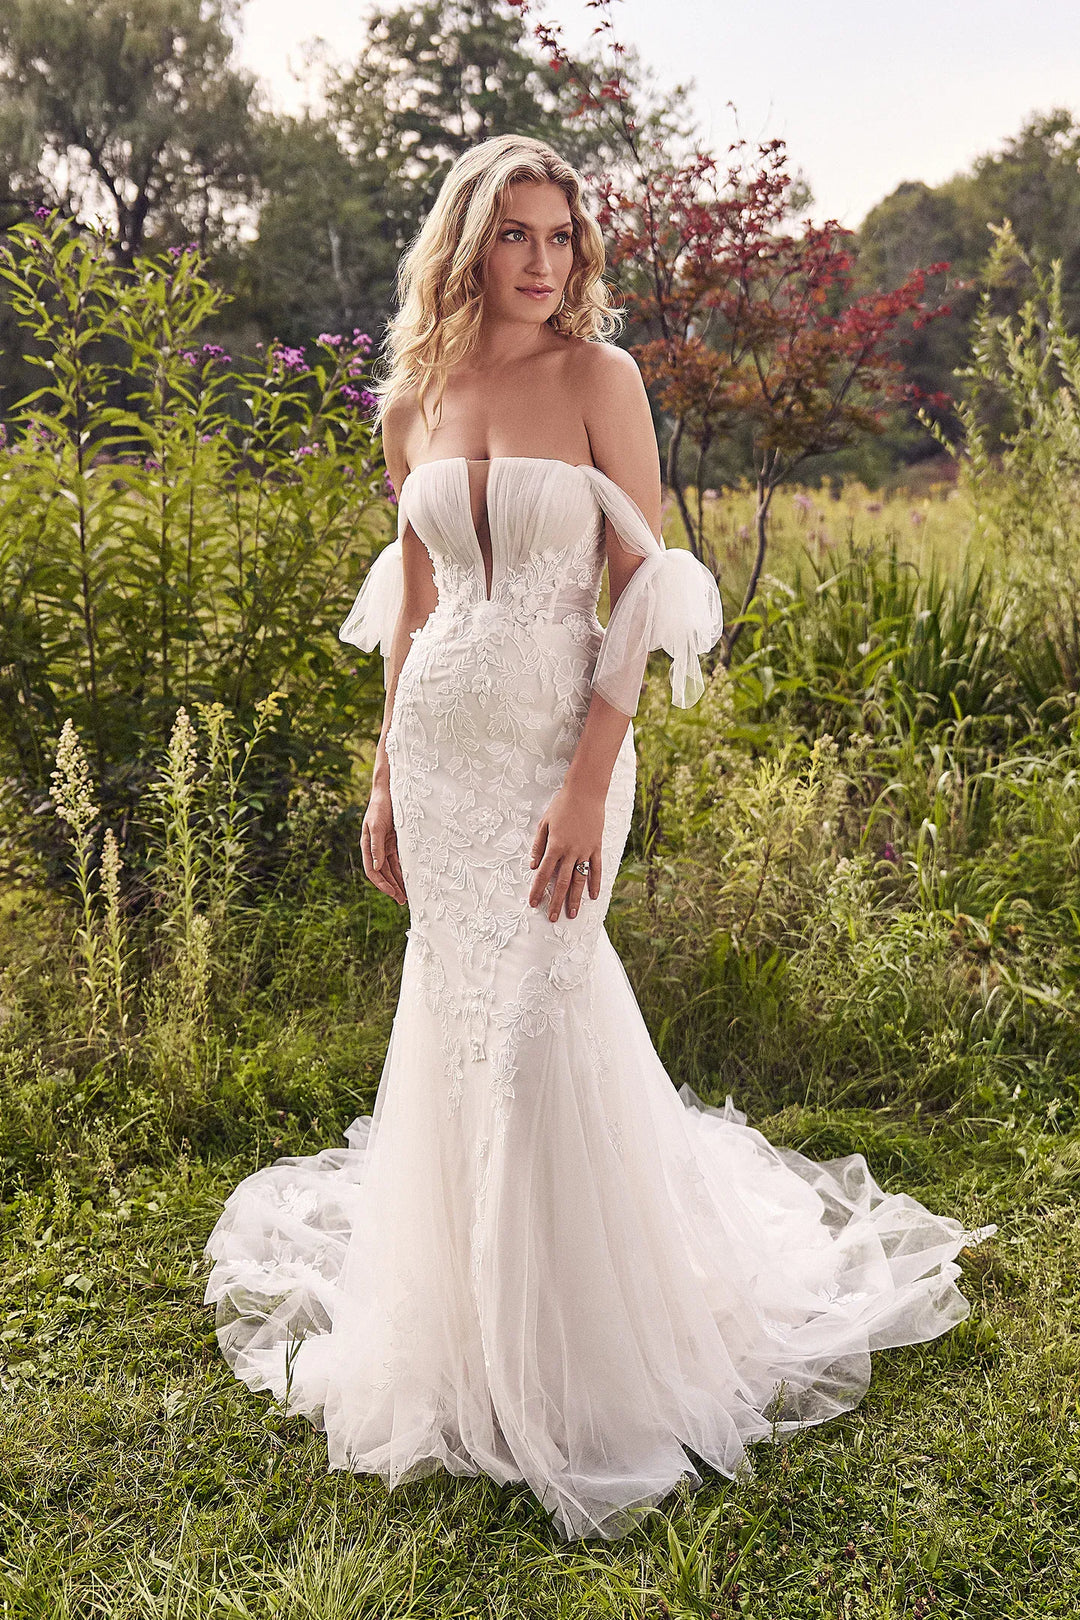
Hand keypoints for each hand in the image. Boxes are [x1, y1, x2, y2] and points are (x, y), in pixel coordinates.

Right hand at [361, 780, 406, 904]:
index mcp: (367, 846)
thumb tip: (376, 867)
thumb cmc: (380, 806)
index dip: (381, 883)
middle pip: (383, 873)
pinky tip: (411, 879)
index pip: (372, 871)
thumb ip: (376, 846)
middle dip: (392, 887)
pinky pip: (399, 860)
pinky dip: (403, 870)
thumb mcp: (377, 825)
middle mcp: (375, 848)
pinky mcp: (395, 842)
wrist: (389, 791)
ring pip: (391, 869)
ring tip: (407, 895)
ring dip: (398, 882)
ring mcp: (385, 845)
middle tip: (402, 901)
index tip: (392, 893)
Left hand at [528, 783, 603, 921]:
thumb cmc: (561, 805)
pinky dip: (595, 883)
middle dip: (556, 901)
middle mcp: (570, 852)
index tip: (533, 903)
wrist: (585, 792)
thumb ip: (538, 845)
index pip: (543, 874)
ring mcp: (585, 851)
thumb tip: (533, 865)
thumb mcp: (544, 823)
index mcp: (554, 846)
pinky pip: (596, 869)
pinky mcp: (596, 847)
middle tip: (552, 918)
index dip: (537, 890)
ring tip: (572, 914)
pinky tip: (593, 897)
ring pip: (579, 880)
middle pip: (561, 882)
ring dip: (575, 898)